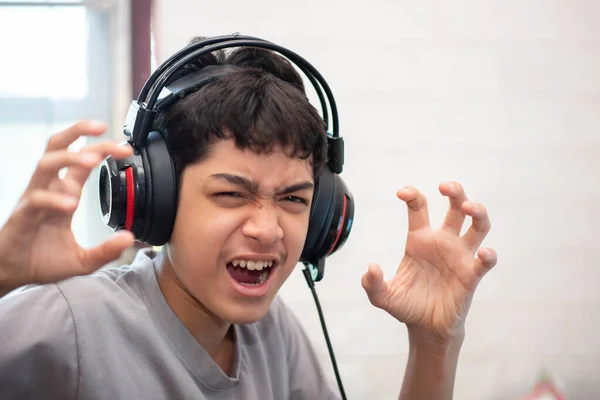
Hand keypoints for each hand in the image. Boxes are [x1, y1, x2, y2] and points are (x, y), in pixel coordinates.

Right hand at [0, 121, 134, 292]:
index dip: (102, 148)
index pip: (82, 160)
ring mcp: (33, 199)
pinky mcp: (21, 216)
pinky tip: (70, 204)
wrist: (13, 274)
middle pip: (58, 147)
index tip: (126, 148)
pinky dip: (54, 199)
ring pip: (46, 164)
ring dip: (70, 157)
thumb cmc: (42, 260)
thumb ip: (106, 250)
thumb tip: (129, 240)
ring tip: (92, 160)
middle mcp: (49, 189)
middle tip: (103, 129)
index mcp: (65, 192)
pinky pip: (36, 199)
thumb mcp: (83, 259)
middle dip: (79, 132)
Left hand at [361, 182, 496, 342]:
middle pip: (456, 207)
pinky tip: (484, 254)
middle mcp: (442, 242)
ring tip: (469, 208)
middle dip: (455, 192)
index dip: (413, 195)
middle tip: (445, 187)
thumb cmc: (407, 306)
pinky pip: (485, 261)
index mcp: (419, 240)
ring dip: (478, 212)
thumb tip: (372, 268)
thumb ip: (372, 284)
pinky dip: (488, 255)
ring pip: (478, 225)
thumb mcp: (383, 297)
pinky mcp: (471, 275)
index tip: (402, 193)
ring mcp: (459, 257)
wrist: (425, 329)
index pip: (419, 208)